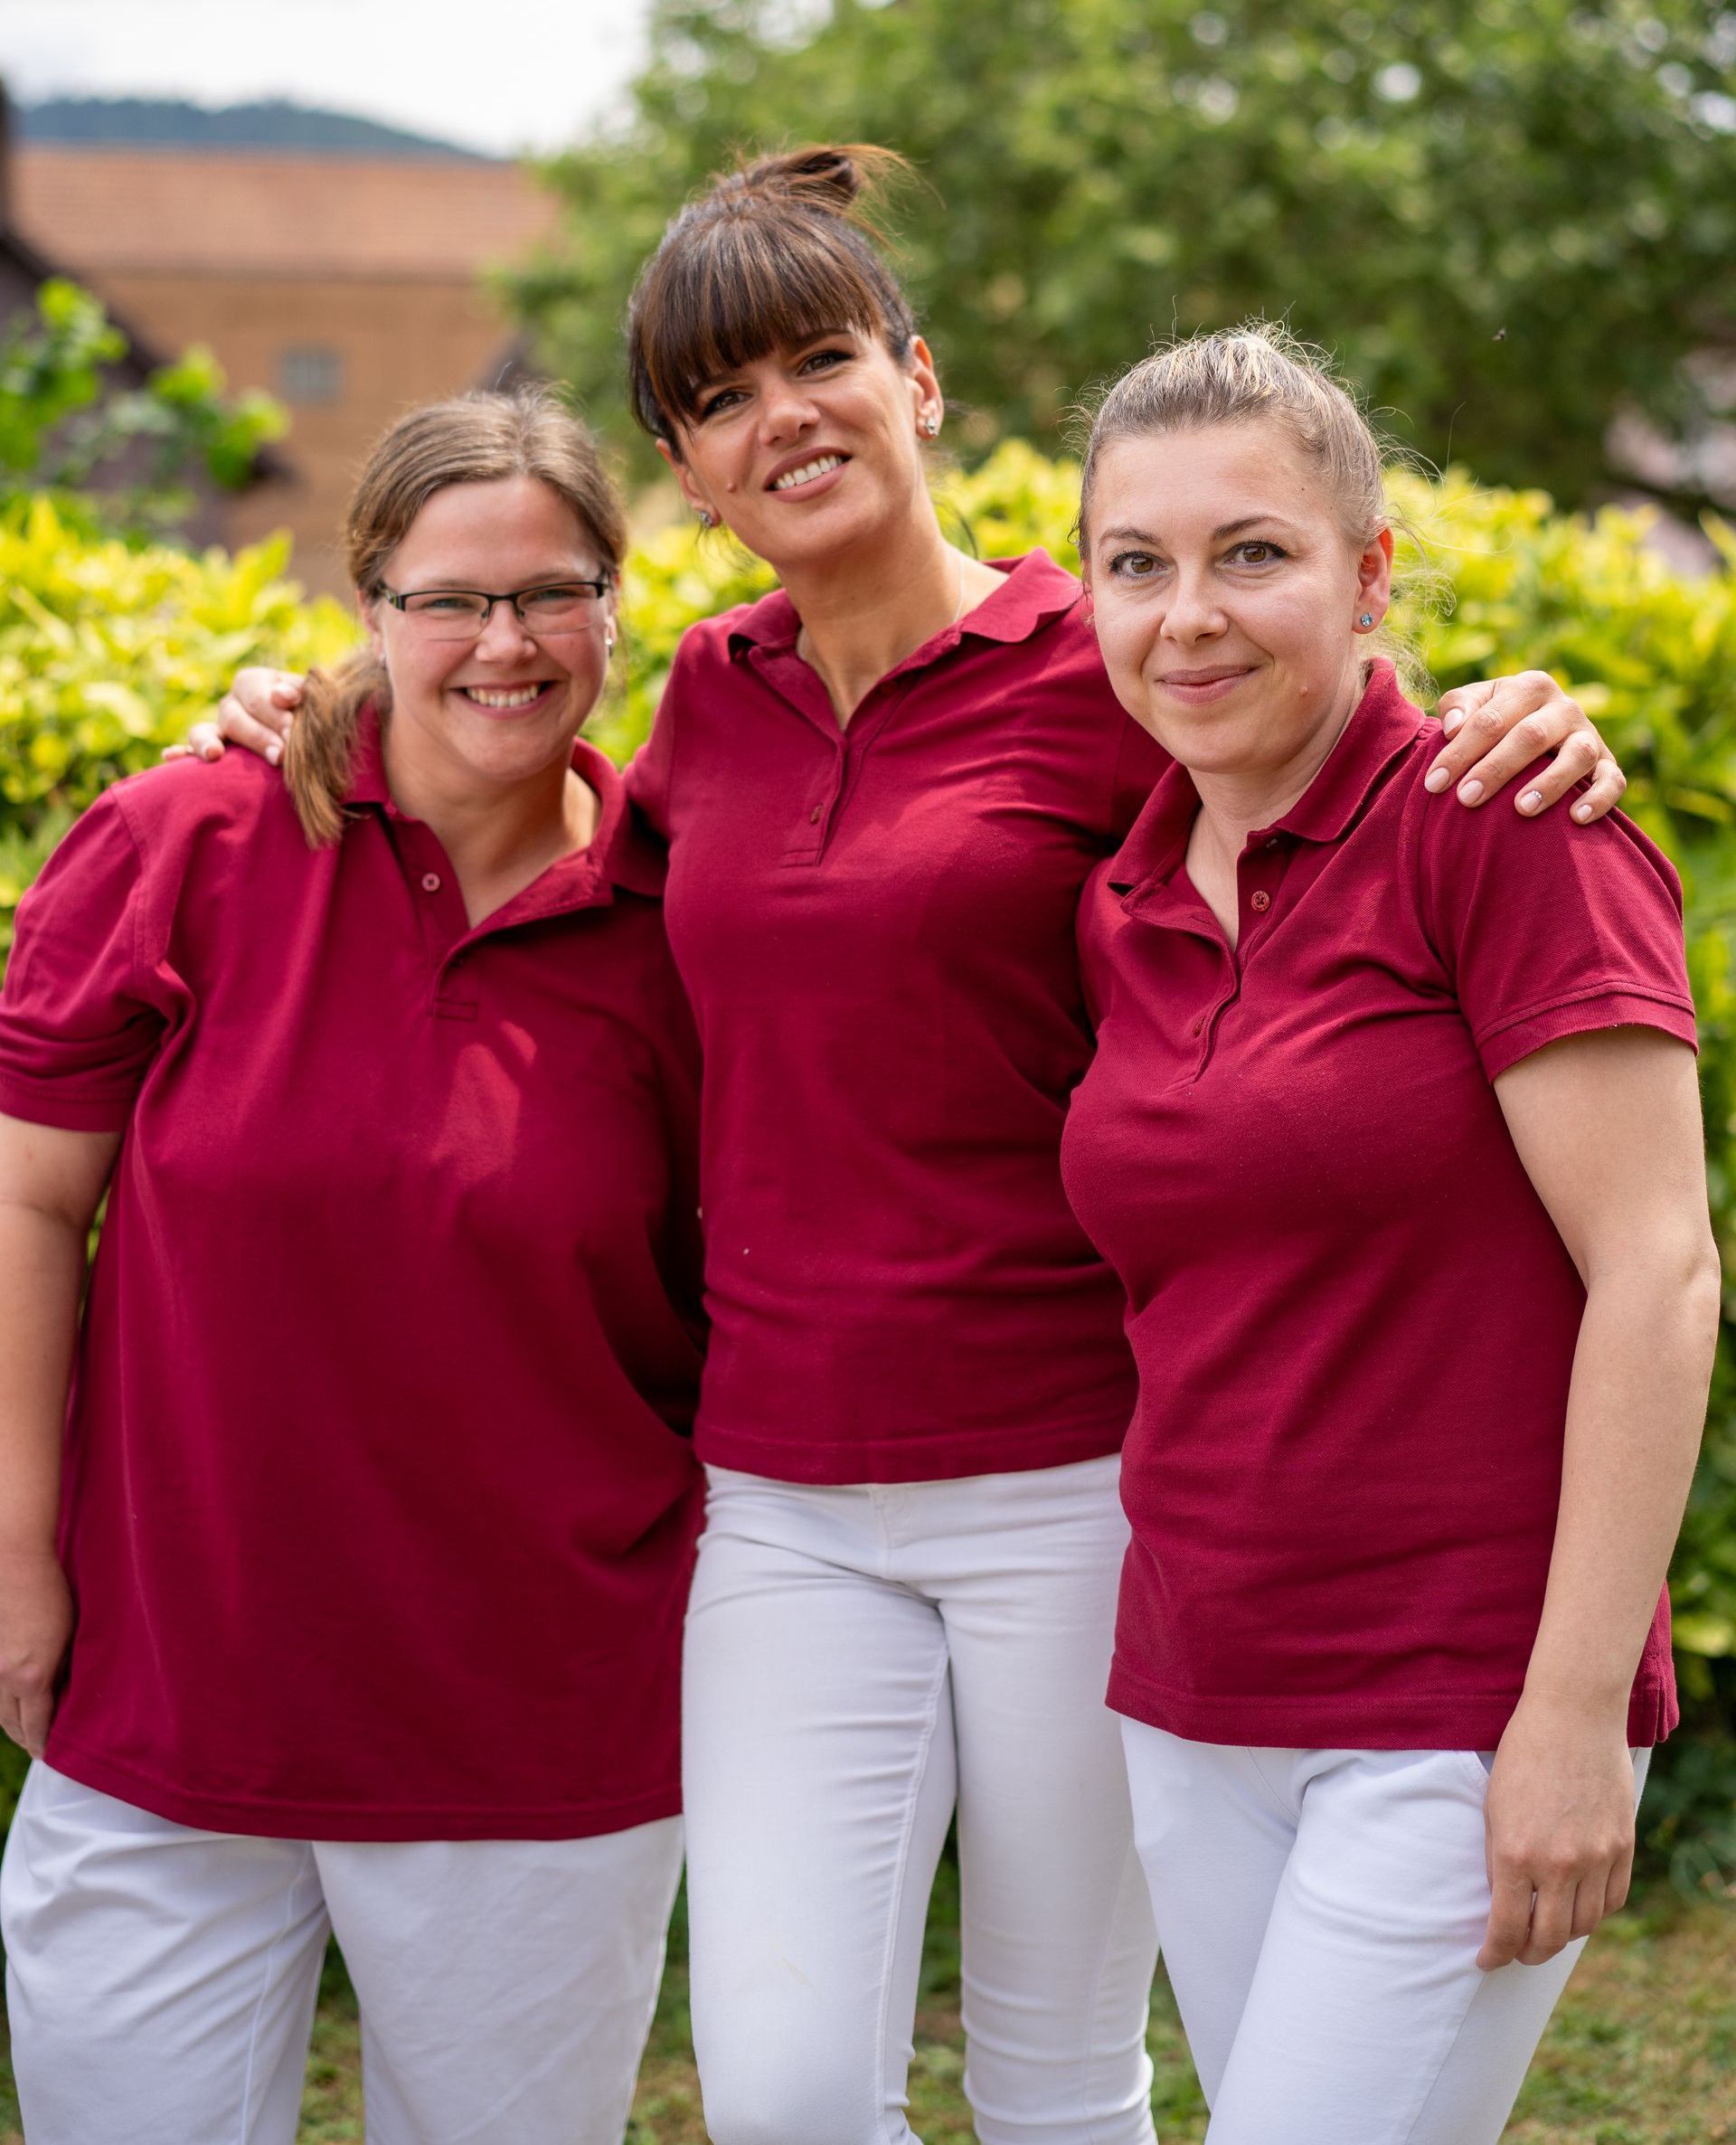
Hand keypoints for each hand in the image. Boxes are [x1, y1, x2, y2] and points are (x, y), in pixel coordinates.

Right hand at [0, 1548, 72, 1758]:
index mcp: (31, 1676)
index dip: (44, 1744)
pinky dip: (5, 1707)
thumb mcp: (70, 1637)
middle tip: (44, 1750)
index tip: (54, 1757)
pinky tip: (18, 1707)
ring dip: (14, 1726)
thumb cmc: (52, 1596)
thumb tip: (66, 1695)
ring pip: (0, 1711)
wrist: (15, 1564)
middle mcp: (5, 1679)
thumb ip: (64, 1671)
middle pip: (12, 1725)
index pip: (36, 1725)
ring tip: (32, 1733)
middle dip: (28, 1740)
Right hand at [160, 667, 303, 766]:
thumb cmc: (314, 712)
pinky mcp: (211, 749)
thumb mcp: (312, 697)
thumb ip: (301, 692)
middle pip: (235, 717)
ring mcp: (218, 727)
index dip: (273, 711)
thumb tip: (282, 696)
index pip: (256, 693)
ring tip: (214, 755)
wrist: (312, 730)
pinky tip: (170, 756)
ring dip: (209, 743)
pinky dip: (181, 752)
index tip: (292, 730)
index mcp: (254, 682)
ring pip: (204, 731)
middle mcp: (231, 702)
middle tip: (281, 756)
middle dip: (258, 737)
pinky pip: (191, 750)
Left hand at [1426, 672, 1625, 823]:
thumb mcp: (1476, 704)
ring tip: (1521, 809)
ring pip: (1576, 755)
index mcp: (1530, 687)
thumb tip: (1454, 726)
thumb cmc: (1495, 723)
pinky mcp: (1608, 764)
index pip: (1491, 718)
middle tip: (1466, 798)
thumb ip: (1459, 706)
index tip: (1434, 783)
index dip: (1460, 751)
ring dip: (1550, 783)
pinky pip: (1612, 781)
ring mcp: (1589, 735)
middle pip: (1530, 736)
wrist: (1537, 737)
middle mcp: (1564, 707)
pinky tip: (1576, 818)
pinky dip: (1599, 798)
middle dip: (1496, 769)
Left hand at [1477, 1698, 1635, 1969]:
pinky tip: (1579, 1908)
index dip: (1495, 1954)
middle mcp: (1560, 1864)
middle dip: (1529, 1953)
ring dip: (1563, 1936)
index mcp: (1517, 1854)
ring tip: (1546, 1932)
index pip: (1508, 1929)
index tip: (1486, 1960)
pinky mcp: (1623, 1846)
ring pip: (1584, 1925)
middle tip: (1516, 1952)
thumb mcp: (1494, 1809)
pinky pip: (1613, 1900)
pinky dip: (1595, 1912)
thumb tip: (1504, 1904)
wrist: (1573, 1717)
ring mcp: (1597, 1857)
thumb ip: (1501, 1861)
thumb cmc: (1523, 1755)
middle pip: (1550, 1938)